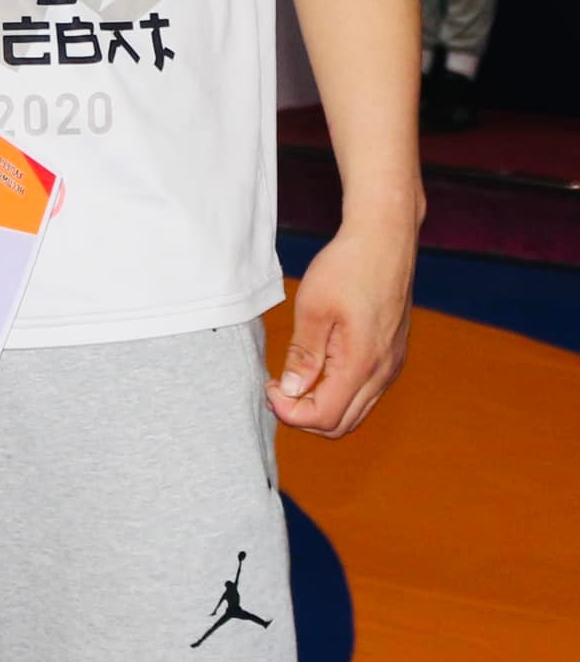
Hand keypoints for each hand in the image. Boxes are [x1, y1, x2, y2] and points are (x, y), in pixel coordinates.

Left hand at [267, 217, 415, 437]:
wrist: (384, 239)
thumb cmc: (348, 266)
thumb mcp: (313, 307)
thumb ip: (304, 355)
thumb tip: (292, 392)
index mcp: (363, 364)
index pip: (326, 417)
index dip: (291, 412)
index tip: (270, 386)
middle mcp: (383, 372)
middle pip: (342, 423)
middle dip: (303, 414)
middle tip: (276, 387)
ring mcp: (391, 365)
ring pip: (355, 410)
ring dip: (321, 404)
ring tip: (291, 377)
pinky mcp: (391, 355)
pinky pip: (365, 391)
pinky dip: (337, 391)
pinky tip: (316, 367)